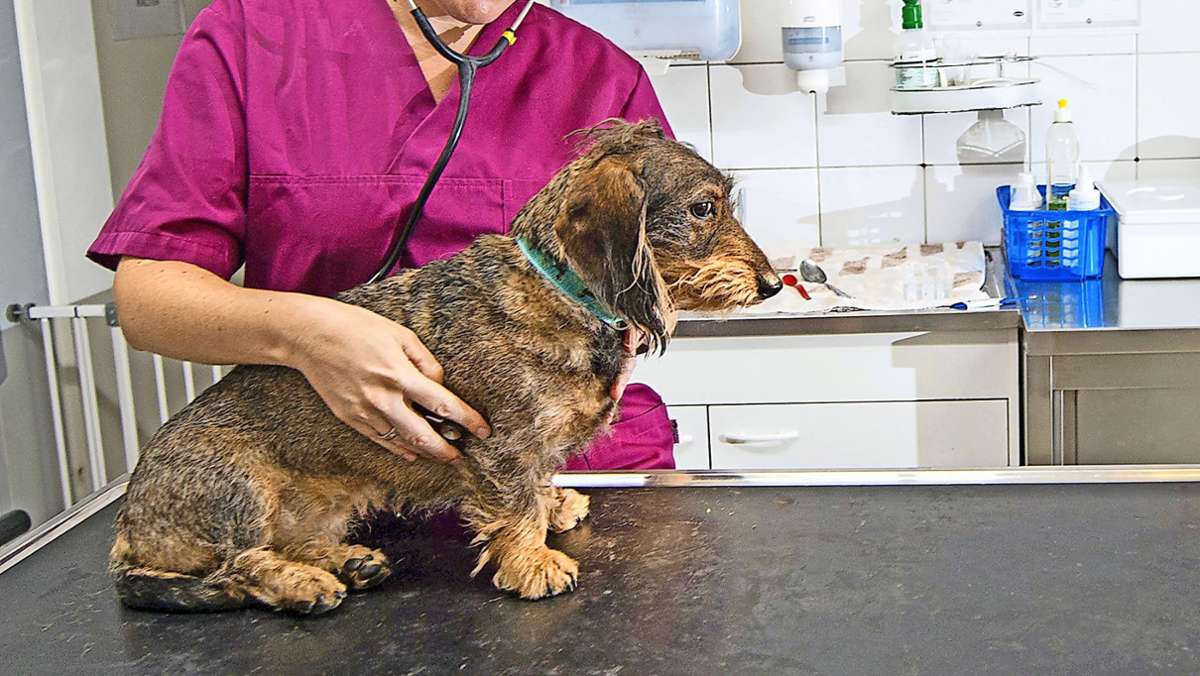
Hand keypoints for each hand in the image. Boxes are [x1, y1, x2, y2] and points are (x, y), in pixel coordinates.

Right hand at [286, 297, 489, 462]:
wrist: (310, 336)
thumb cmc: (357, 328)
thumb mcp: (400, 334)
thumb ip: (425, 361)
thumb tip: (440, 383)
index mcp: (400, 374)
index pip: (443, 403)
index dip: (467, 420)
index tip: (484, 430)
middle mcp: (383, 397)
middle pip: (423, 434)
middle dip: (446, 450)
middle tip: (461, 456)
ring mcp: (365, 411)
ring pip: (402, 441)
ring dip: (425, 451)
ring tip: (442, 455)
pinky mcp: (350, 417)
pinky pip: (379, 440)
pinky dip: (398, 448)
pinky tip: (412, 453)